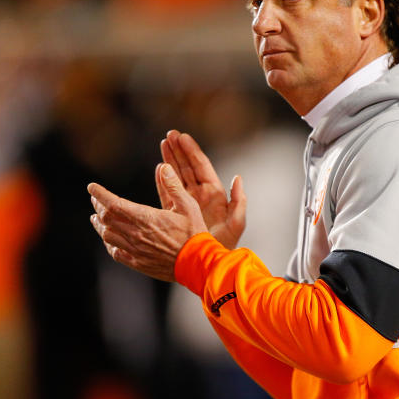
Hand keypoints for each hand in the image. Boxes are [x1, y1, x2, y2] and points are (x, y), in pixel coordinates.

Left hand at [88, 163, 208, 280]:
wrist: (197, 263)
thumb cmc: (194, 234)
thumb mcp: (188, 205)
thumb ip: (174, 186)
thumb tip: (165, 167)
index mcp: (146, 218)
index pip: (113, 204)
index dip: (100, 194)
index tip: (92, 187)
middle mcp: (136, 234)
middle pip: (106, 218)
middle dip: (98, 206)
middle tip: (95, 199)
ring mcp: (135, 250)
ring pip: (107, 235)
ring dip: (99, 224)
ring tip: (96, 218)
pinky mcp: (138, 262)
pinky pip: (115, 252)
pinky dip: (108, 243)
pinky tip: (109, 238)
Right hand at [160, 130, 245, 248]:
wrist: (208, 264)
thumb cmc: (225, 245)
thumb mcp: (236, 224)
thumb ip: (239, 202)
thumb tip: (238, 178)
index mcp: (214, 194)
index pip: (201, 167)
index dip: (192, 151)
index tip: (182, 136)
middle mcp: (200, 195)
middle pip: (188, 167)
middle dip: (179, 150)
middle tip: (169, 134)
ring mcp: (188, 202)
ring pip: (177, 176)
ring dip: (170, 160)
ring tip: (163, 143)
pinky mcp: (177, 212)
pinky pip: (168, 191)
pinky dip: (163, 179)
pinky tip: (159, 168)